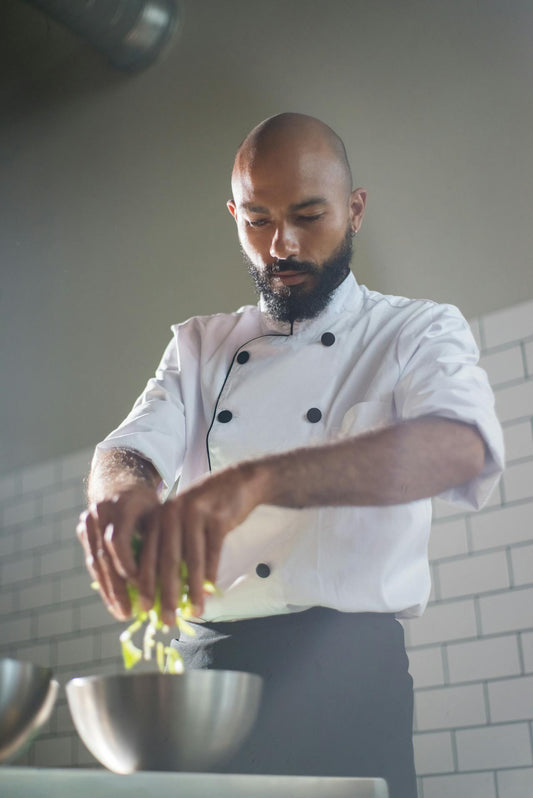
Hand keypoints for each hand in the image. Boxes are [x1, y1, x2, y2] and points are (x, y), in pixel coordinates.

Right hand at [76, 484, 160, 620]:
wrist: (118, 479)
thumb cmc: (147, 501)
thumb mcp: (158, 512)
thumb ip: (161, 538)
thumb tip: (176, 576)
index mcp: (121, 505)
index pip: (118, 540)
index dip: (127, 564)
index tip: (141, 586)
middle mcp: (100, 513)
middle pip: (104, 556)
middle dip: (116, 587)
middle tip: (128, 613)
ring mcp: (88, 521)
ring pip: (95, 561)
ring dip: (108, 590)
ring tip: (120, 613)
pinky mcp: (83, 531)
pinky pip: (92, 561)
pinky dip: (103, 581)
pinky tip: (113, 600)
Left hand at [77, 462, 267, 625]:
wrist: (236, 483)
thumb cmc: (204, 510)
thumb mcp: (180, 522)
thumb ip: (168, 547)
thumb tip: (160, 590)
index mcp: (157, 517)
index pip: (146, 556)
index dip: (145, 585)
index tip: (144, 610)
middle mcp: (172, 514)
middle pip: (167, 561)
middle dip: (166, 595)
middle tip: (167, 620)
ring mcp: (195, 514)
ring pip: (192, 561)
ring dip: (192, 591)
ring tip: (194, 612)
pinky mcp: (217, 517)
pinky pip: (213, 553)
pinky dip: (211, 575)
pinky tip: (210, 591)